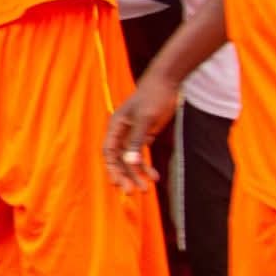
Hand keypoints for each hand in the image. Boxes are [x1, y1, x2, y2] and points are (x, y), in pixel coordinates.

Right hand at [103, 71, 175, 190]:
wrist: (166, 83)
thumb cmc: (153, 98)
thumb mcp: (145, 119)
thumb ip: (137, 141)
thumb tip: (130, 163)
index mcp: (116, 126)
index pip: (109, 152)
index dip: (112, 168)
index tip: (118, 184)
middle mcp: (121, 132)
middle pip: (118, 159)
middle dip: (124, 176)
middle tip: (132, 193)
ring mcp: (133, 134)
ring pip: (130, 159)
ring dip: (136, 174)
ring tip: (146, 189)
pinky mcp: (144, 134)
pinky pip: (141, 154)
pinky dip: (146, 166)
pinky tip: (154, 176)